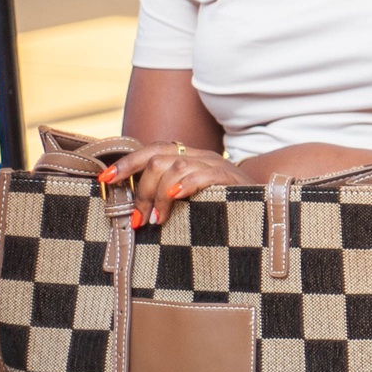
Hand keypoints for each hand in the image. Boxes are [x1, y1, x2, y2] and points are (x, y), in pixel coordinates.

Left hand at [99, 143, 251, 229]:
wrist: (266, 209)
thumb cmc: (223, 207)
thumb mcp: (192, 199)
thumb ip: (167, 196)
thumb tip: (134, 210)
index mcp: (189, 157)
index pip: (152, 150)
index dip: (126, 163)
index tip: (105, 180)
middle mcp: (200, 156)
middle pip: (158, 160)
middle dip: (142, 190)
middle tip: (139, 218)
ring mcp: (216, 165)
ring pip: (174, 166)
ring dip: (158, 196)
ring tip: (157, 220)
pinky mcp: (229, 178)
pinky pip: (202, 174)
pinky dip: (185, 184)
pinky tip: (176, 199)